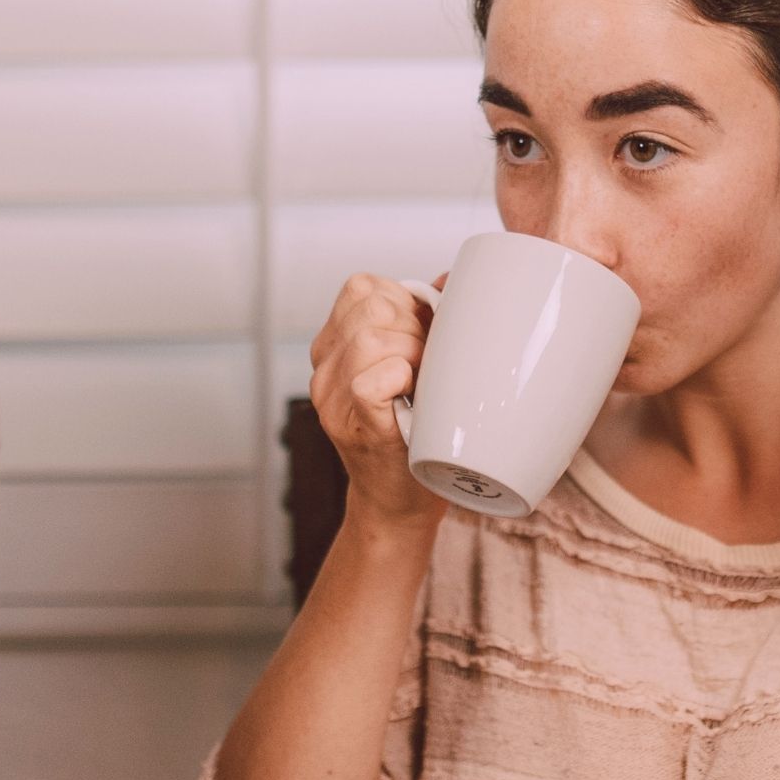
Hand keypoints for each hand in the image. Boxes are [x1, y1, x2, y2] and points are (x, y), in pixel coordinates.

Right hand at [308, 270, 452, 531]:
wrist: (400, 500)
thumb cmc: (417, 429)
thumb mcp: (417, 365)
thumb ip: (425, 321)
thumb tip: (456, 279)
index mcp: (336, 343)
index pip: (362, 287)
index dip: (404, 301)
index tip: (423, 333)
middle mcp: (324, 366)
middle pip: (370, 308)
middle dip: (413, 326)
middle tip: (427, 363)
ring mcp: (331, 397)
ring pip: (369, 339)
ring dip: (411, 353)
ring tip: (421, 382)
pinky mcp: (350, 425)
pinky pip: (369, 382)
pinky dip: (398, 380)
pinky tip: (410, 395)